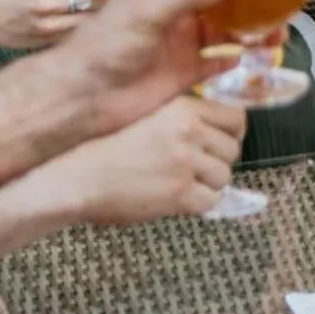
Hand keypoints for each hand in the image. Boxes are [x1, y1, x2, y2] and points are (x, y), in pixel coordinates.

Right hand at [36, 97, 245, 223]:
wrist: (78, 178)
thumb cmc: (107, 148)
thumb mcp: (150, 117)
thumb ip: (185, 119)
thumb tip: (220, 131)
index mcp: (184, 108)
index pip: (237, 119)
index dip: (230, 134)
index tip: (217, 144)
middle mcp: (189, 131)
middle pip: (233, 150)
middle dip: (216, 162)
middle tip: (192, 169)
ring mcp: (186, 163)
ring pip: (224, 177)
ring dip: (207, 185)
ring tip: (179, 184)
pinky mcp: (180, 193)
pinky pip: (211, 202)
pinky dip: (196, 205)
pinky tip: (174, 200)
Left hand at [49, 0, 240, 137]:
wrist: (83, 99)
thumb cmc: (105, 46)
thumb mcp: (149, 12)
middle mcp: (178, 5)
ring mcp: (183, 37)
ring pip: (228, 26)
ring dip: (253, 28)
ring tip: (278, 34)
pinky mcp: (186, 69)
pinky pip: (220, 59)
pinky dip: (239, 57)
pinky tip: (255, 57)